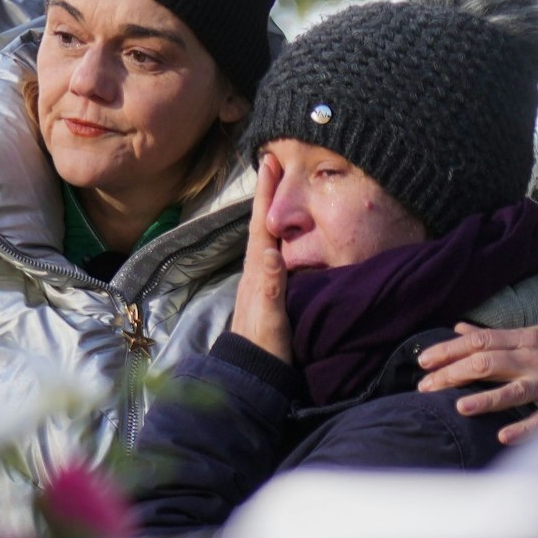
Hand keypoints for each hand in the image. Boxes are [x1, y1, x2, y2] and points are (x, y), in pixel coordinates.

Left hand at [229, 153, 291, 360]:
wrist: (253, 375)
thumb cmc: (265, 348)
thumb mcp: (271, 318)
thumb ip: (272, 286)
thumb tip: (271, 250)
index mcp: (257, 273)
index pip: (262, 226)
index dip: (265, 195)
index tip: (268, 162)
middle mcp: (256, 273)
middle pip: (262, 225)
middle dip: (266, 195)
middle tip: (272, 164)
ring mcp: (260, 283)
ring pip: (266, 238)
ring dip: (271, 212)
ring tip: (277, 190)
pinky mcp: (267, 293)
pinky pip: (272, 254)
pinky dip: (277, 236)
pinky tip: (284, 235)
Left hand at [416, 323, 537, 443]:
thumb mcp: (531, 336)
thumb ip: (496, 336)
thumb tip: (459, 329)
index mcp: (525, 339)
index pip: (480, 341)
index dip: (449, 350)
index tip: (423, 361)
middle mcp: (536, 359)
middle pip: (489, 363)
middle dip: (454, 374)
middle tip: (425, 387)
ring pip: (515, 390)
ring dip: (486, 399)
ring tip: (459, 408)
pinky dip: (524, 429)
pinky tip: (503, 436)